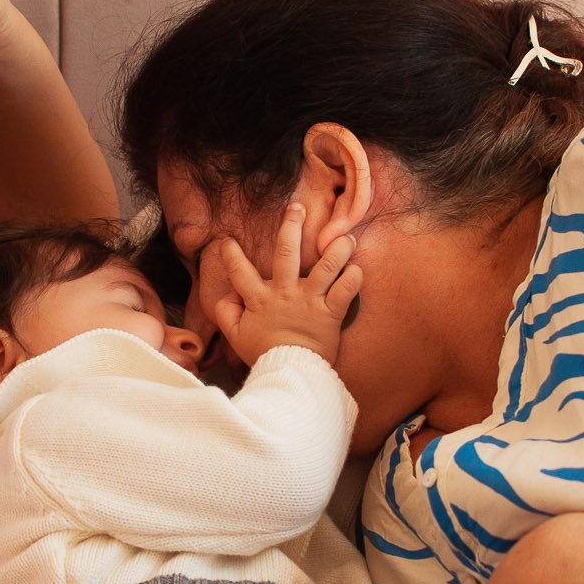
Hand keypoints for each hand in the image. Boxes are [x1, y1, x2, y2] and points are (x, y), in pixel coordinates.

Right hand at [204, 203, 362, 365]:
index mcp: (260, 299)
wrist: (291, 375)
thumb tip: (224, 295)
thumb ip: (226, 314)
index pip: (240, 272)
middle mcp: (285, 293)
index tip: (227, 240)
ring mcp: (310, 301)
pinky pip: (346, 291)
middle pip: (287, 254)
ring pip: (326, 267)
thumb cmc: (265, 355)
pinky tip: (359, 268)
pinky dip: (354, 278)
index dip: (231, 255)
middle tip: (296, 208)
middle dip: (291, 228)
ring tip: (345, 235)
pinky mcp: (331, 314)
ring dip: (337, 249)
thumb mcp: (237, 336)